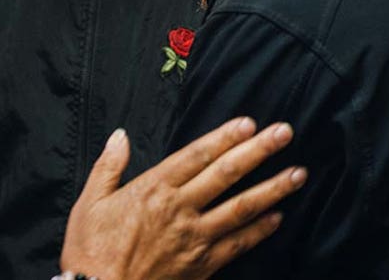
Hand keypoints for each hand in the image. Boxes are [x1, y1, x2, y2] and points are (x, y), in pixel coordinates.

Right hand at [60, 118, 305, 279]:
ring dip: (272, 189)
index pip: (196, 155)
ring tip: (298, 173)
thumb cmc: (90, 252)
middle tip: (285, 133)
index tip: (249, 123)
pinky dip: (259, 231)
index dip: (224, 137)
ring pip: (241, 208)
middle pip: (226, 174)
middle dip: (258, 151)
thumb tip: (120, 135)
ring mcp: (194, 238)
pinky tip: (278, 218)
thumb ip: (109, 166)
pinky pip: (237, 245)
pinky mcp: (201, 266)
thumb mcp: (90, 202)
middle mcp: (179, 209)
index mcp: (153, 188)